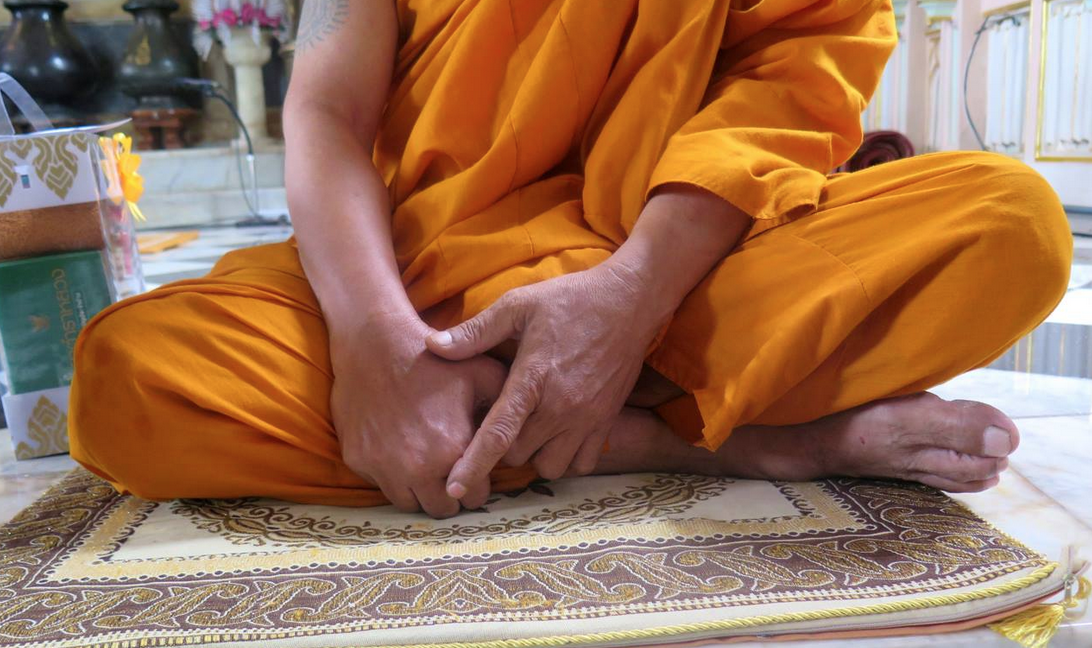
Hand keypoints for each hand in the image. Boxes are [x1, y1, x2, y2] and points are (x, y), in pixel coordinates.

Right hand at [330, 317, 505, 517]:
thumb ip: (511, 406)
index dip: (478, 483)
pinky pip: (381, 484)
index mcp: (453, 450)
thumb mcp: (482, 374)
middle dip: (450, 495)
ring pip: (409, 503)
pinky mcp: (358, 461)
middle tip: (451, 473)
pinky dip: (392, 476)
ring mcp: (384, 468)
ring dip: (420, 491)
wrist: (375, 345)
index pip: (475, 496)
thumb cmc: (433, 360)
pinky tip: (400, 451)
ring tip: (427, 466)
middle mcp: (418, 468)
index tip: (474, 468)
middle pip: (443, 509)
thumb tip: (527, 430)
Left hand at [426, 260, 668, 496]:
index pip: (498, 434)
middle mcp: (561, 407)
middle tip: (500, 421)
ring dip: (534, 456)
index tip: (451, 488)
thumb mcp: (518, 305)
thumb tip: (433, 346)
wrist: (630, 302)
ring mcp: (587, 418)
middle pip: (518, 456)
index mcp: (533, 379)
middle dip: (502, 447)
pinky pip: (582, 464)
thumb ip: (475, 331)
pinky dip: (566, 458)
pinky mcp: (607, 422)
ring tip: (529, 430)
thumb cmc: (571, 300)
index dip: (472, 465)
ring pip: (550, 467)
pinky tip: (557, 435)